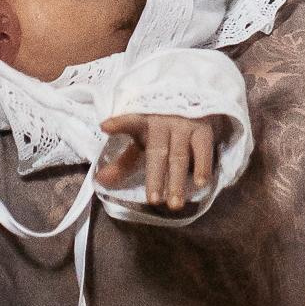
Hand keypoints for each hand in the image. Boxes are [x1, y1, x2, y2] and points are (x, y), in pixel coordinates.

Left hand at [101, 113, 217, 211]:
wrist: (193, 102)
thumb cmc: (161, 126)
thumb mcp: (142, 139)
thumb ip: (123, 162)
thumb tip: (100, 181)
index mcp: (144, 120)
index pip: (130, 121)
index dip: (119, 124)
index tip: (105, 127)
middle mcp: (164, 122)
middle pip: (158, 152)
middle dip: (156, 177)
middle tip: (154, 200)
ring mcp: (185, 125)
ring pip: (180, 155)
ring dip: (177, 180)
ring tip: (174, 204)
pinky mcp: (204, 129)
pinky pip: (204, 149)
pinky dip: (203, 165)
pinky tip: (202, 183)